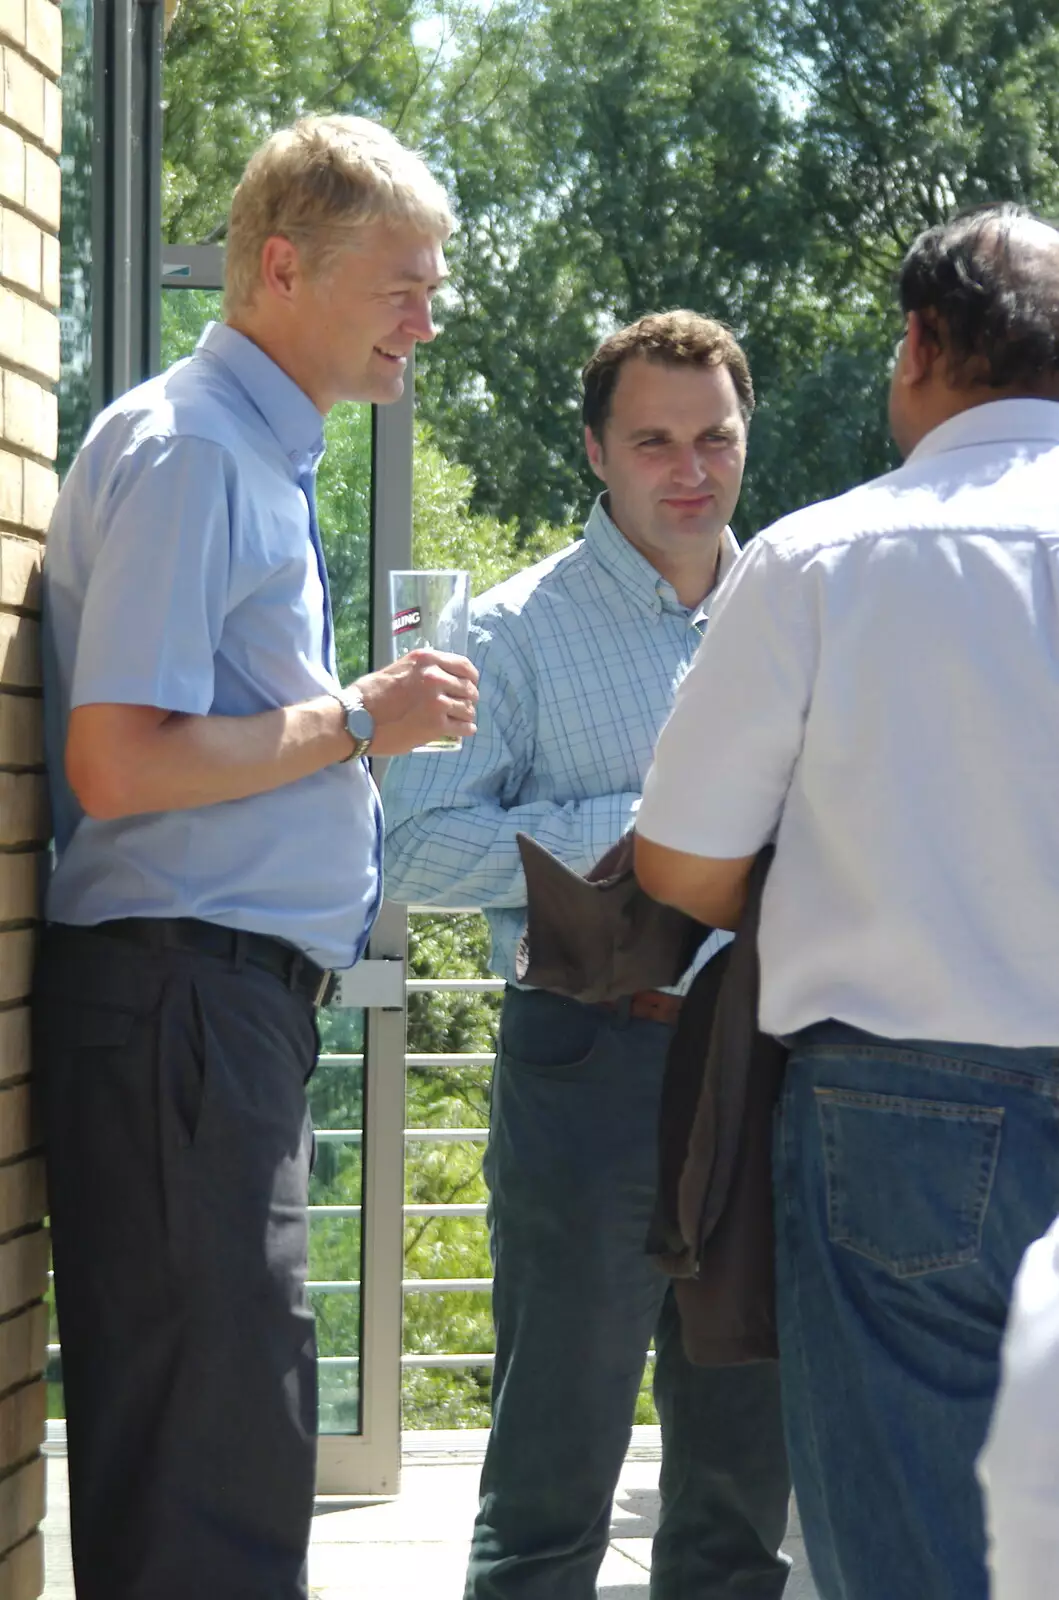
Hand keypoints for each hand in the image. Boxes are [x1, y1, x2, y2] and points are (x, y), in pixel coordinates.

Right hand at [354, 649, 478, 755]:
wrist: (356, 719)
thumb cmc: (370, 694)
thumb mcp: (398, 669)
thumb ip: (421, 671)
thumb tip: (440, 679)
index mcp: (426, 660)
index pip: (463, 665)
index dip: (471, 677)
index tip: (470, 684)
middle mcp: (435, 677)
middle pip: (468, 688)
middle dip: (469, 698)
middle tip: (464, 705)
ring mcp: (437, 702)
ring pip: (467, 709)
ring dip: (467, 715)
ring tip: (461, 719)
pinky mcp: (436, 725)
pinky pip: (463, 727)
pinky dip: (466, 729)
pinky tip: (463, 730)